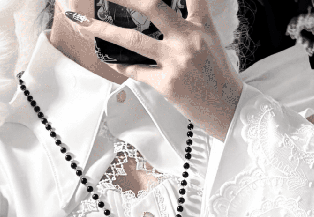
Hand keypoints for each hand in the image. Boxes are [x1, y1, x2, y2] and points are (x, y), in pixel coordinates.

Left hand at [63, 0, 243, 139]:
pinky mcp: (167, 84)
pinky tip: (109, 58)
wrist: (227, 109)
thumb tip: (170, 11)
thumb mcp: (210, 40)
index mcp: (199, 26)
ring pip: (134, 41)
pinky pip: (137, 71)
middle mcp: (187, 40)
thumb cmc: (217, 76)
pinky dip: (121, 64)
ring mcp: (176, 62)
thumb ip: (192, 19)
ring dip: (105, 30)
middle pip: (152, 6)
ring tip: (86, 23)